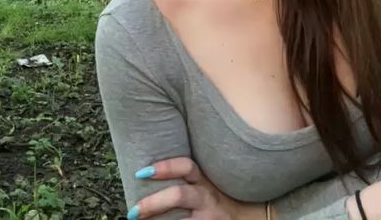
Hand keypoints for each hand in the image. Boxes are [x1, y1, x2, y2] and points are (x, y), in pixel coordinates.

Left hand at [130, 156, 260, 218]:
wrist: (247, 218)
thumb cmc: (217, 199)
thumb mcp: (205, 184)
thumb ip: (186, 177)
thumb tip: (145, 172)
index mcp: (203, 180)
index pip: (187, 166)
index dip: (165, 167)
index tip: (141, 172)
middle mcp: (207, 198)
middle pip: (179, 195)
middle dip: (154, 203)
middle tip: (134, 211)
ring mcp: (209, 217)